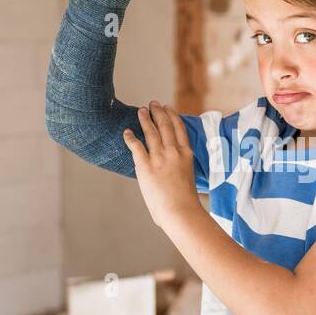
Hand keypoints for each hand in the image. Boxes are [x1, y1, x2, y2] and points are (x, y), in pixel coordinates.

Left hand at [122, 100, 200, 228]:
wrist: (180, 211)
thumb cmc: (185, 202)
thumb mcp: (188, 177)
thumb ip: (180, 168)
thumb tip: (173, 170)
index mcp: (187, 154)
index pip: (179, 128)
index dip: (173, 115)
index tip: (168, 107)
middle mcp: (174, 151)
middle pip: (165, 124)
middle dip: (158, 111)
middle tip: (153, 103)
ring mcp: (159, 157)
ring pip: (151, 131)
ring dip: (145, 119)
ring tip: (141, 111)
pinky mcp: (145, 165)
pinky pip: (136, 146)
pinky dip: (130, 137)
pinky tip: (127, 132)